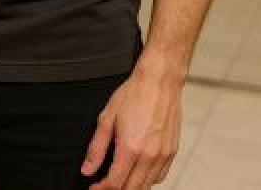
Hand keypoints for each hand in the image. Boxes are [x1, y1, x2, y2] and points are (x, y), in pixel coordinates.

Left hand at [80, 63, 181, 187]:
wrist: (160, 80)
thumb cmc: (134, 94)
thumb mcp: (107, 117)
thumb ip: (97, 147)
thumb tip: (87, 169)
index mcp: (130, 148)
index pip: (115, 183)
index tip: (93, 188)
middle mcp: (149, 156)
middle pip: (131, 189)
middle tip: (104, 184)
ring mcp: (163, 155)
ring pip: (146, 186)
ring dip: (131, 187)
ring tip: (120, 179)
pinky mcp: (172, 152)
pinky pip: (160, 177)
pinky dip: (148, 181)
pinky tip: (138, 173)